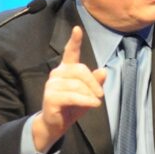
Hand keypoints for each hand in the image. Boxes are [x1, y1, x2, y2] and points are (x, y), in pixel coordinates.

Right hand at [32, 26, 107, 151]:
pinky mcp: (51, 97)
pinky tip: (93, 104)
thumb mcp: (88, 94)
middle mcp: (57, 73)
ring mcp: (52, 85)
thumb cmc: (72, 107)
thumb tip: (103, 71)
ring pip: (77, 85)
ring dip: (90, 94)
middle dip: (93, 82)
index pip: (70, 52)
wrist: (56, 124)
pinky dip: (85, 101)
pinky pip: (72, 96)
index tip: (77, 29)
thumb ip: (95, 83)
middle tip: (100, 95)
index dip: (74, 41)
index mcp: (66, 69)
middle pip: (80, 70)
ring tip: (96, 102)